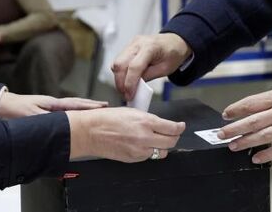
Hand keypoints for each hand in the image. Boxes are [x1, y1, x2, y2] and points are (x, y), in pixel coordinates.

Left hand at [0, 92, 108, 118]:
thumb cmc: (16, 111)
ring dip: (86, 109)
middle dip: (92, 105)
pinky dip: (76, 113)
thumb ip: (47, 120)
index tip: (103, 107)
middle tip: (107, 107)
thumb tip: (61, 124)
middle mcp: (54, 104)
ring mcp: (51, 107)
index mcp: (53, 104)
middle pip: (78, 104)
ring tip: (98, 110)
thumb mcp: (32, 116)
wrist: (3, 106)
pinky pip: (66, 112)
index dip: (90, 106)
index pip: (76, 104)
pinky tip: (79, 118)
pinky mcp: (47, 112)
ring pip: (73, 107)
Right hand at [66, 107, 185, 162]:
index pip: (172, 128)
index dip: (179, 127)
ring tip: (158, 139)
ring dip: (163, 146)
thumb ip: (148, 119)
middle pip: (171, 142)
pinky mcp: (133, 159)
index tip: (181, 126)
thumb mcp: (131, 112)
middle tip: (174, 133)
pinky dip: (150, 151)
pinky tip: (144, 144)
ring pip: (162, 152)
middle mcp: (145, 137)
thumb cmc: (107, 118)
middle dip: (174, 137)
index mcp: (145, 121)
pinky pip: (148, 157)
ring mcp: (139, 150)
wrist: (90, 132)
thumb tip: (161, 124)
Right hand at [111, 33, 191, 100]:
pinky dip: (120, 72)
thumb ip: (148, 77)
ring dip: (118, 78)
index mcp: (150, 47)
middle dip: (120, 82)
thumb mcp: (164, 69)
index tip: (129, 95)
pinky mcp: (129, 46)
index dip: (129, 84)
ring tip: (126, 88)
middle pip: (120, 64)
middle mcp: (138, 43)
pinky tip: (127, 79)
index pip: (134, 67)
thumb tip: (134, 87)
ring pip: (116, 62)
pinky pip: (119, 60)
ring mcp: (132, 43)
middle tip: (125, 94)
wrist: (174, 42)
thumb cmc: (172, 54)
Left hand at [219, 83, 271, 163]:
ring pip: (264, 135)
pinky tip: (257, 158)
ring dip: (246, 141)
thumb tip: (252, 109)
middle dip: (235, 128)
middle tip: (222, 133)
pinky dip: (268, 154)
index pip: (252, 102)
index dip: (236, 109)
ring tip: (234, 146)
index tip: (226, 115)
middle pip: (254, 120)